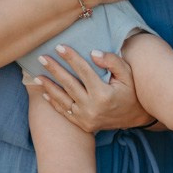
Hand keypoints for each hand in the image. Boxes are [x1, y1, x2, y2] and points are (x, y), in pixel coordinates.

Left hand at [31, 44, 151, 132]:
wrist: (136, 118)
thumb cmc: (132, 92)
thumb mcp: (128, 74)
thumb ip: (112, 62)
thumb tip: (93, 53)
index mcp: (103, 94)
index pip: (83, 71)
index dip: (71, 58)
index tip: (59, 47)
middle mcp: (92, 108)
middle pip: (69, 84)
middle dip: (54, 69)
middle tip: (41, 58)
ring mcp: (86, 118)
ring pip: (63, 99)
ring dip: (49, 86)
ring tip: (36, 75)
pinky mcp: (83, 125)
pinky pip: (65, 113)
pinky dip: (54, 103)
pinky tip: (44, 93)